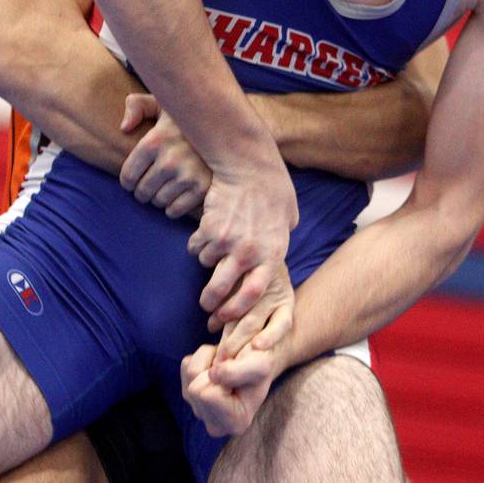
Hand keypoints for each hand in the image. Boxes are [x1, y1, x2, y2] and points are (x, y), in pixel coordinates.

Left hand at [118, 94, 211, 218]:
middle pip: (142, 192)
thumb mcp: (161, 105)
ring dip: (158, 199)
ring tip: (164, 189)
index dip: (128, 181)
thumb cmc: (185, 121)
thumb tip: (124, 128)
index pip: (128, 176)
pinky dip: (172, 208)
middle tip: (149, 186)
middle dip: (142, 191)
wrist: (225, 128)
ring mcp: (188, 175)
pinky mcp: (202, 188)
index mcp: (155, 140)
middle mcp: (170, 159)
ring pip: (158, 202)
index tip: (134, 180)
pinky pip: (175, 210)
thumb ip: (136, 105)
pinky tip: (176, 196)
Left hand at [181, 340, 281, 436]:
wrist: (259, 358)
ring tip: (228, 365)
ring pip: (190, 375)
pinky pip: (186, 365)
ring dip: (209, 360)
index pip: (208, 397)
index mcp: (235, 423)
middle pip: (195, 389)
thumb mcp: (260, 365)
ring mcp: (200, 411)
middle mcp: (215, 424)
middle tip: (233, 368)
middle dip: (213, 370)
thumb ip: (239, 372)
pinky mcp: (190, 394)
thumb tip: (212, 374)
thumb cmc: (263, 364)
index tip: (240, 377)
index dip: (223, 377)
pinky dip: (203, 357)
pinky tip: (219, 366)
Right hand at [187, 147, 296, 326]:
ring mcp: (226, 241)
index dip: (236, 310)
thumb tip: (271, 255)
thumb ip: (279, 241)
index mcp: (271, 254)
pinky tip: (203, 235)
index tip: (226, 316)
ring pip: (206, 264)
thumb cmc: (274, 190)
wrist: (250, 166)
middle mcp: (248, 253)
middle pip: (221, 289)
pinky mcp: (208, 228)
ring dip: (206, 262)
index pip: (252, 294)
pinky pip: (195, 246)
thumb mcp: (288, 220)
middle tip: (205, 305)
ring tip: (211, 251)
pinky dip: (196, 244)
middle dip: (210, 302)